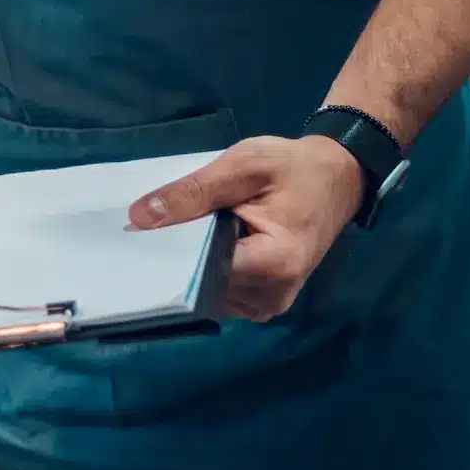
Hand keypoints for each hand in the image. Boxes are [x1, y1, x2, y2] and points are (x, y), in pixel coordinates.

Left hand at [127, 136, 362, 322]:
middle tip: (137, 236)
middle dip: (171, 262)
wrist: (336, 177)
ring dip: (185, 267)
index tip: (133, 241)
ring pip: (207, 293)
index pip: (204, 272)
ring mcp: (267, 303)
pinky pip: (219, 291)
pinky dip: (202, 270)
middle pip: (202, 286)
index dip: (166, 256)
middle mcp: (271, 295)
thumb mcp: (242, 166)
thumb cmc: (293, 168)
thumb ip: (193, 192)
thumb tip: (139, 217)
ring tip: (163, 238)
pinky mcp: (262, 299)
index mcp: (274, 263)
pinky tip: (188, 247)